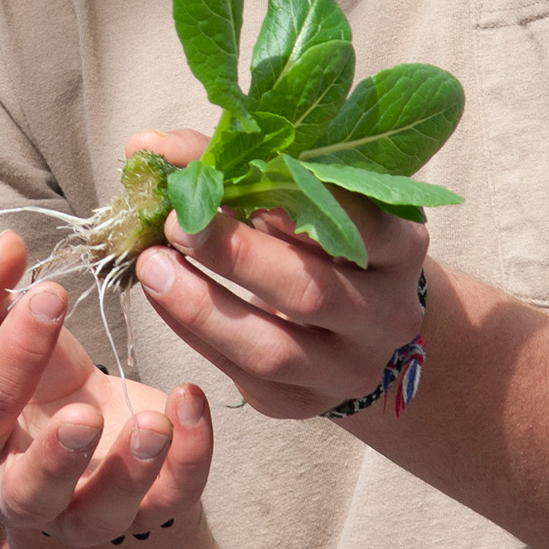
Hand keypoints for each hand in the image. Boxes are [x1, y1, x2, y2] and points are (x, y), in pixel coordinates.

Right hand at [0, 229, 213, 546]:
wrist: (75, 415)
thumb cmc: (20, 366)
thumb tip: (1, 246)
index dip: (10, 355)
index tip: (51, 294)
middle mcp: (13, 489)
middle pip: (25, 489)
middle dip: (55, 454)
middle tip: (83, 410)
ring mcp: (79, 510)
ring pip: (96, 518)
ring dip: (127, 475)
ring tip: (153, 424)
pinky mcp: (140, 510)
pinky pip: (168, 500)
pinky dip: (187, 460)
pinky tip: (191, 404)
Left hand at [129, 129, 430, 418]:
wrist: (362, 326)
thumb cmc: (322, 242)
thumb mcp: (306, 198)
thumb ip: (236, 167)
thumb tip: (148, 146)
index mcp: (401, 249)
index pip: (358, 224)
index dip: (294, 203)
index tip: (233, 178)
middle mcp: (386, 314)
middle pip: (308, 292)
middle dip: (234, 256)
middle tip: (174, 222)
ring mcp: (349, 367)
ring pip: (273, 348)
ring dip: (201, 306)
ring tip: (152, 266)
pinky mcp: (304, 402)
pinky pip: (242, 376)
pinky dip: (193, 333)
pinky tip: (161, 299)